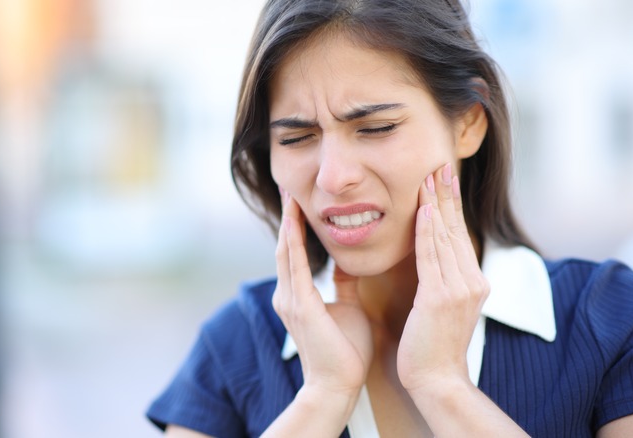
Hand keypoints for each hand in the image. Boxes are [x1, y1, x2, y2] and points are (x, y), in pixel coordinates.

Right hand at [273, 190, 372, 400]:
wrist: (338, 385)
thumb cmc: (345, 351)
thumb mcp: (347, 307)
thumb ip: (344, 285)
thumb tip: (348, 264)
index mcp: (298, 296)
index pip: (296, 253)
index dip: (296, 226)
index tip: (299, 200)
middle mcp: (288, 295)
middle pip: (285, 247)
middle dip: (288, 217)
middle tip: (289, 187)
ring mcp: (289, 300)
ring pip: (286, 252)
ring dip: (288, 222)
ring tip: (290, 195)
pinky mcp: (299, 306)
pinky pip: (295, 267)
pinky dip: (294, 242)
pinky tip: (295, 221)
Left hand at [396, 163, 489, 393]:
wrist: (437, 380)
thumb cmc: (432, 346)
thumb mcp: (441, 307)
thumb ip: (441, 280)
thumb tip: (432, 258)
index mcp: (473, 282)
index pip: (458, 235)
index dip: (450, 206)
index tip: (443, 179)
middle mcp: (472, 281)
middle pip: (455, 230)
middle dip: (446, 196)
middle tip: (440, 165)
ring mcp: (459, 290)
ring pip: (444, 238)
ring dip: (436, 205)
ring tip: (430, 178)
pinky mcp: (441, 299)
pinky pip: (432, 258)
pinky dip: (427, 232)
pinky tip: (424, 210)